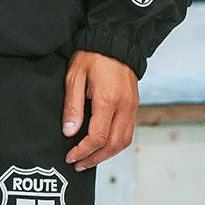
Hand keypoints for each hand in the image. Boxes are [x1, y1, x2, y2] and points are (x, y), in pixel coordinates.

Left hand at [62, 50, 137, 170]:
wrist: (114, 40)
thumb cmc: (92, 55)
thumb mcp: (74, 77)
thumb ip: (72, 106)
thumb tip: (69, 132)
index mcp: (108, 99)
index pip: (98, 137)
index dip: (83, 151)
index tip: (70, 156)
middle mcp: (124, 106)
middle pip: (114, 144)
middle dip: (95, 158)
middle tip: (78, 165)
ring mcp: (132, 106)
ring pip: (124, 141)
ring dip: (107, 154)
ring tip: (89, 159)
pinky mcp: (134, 105)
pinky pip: (128, 131)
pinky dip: (115, 144)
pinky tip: (102, 146)